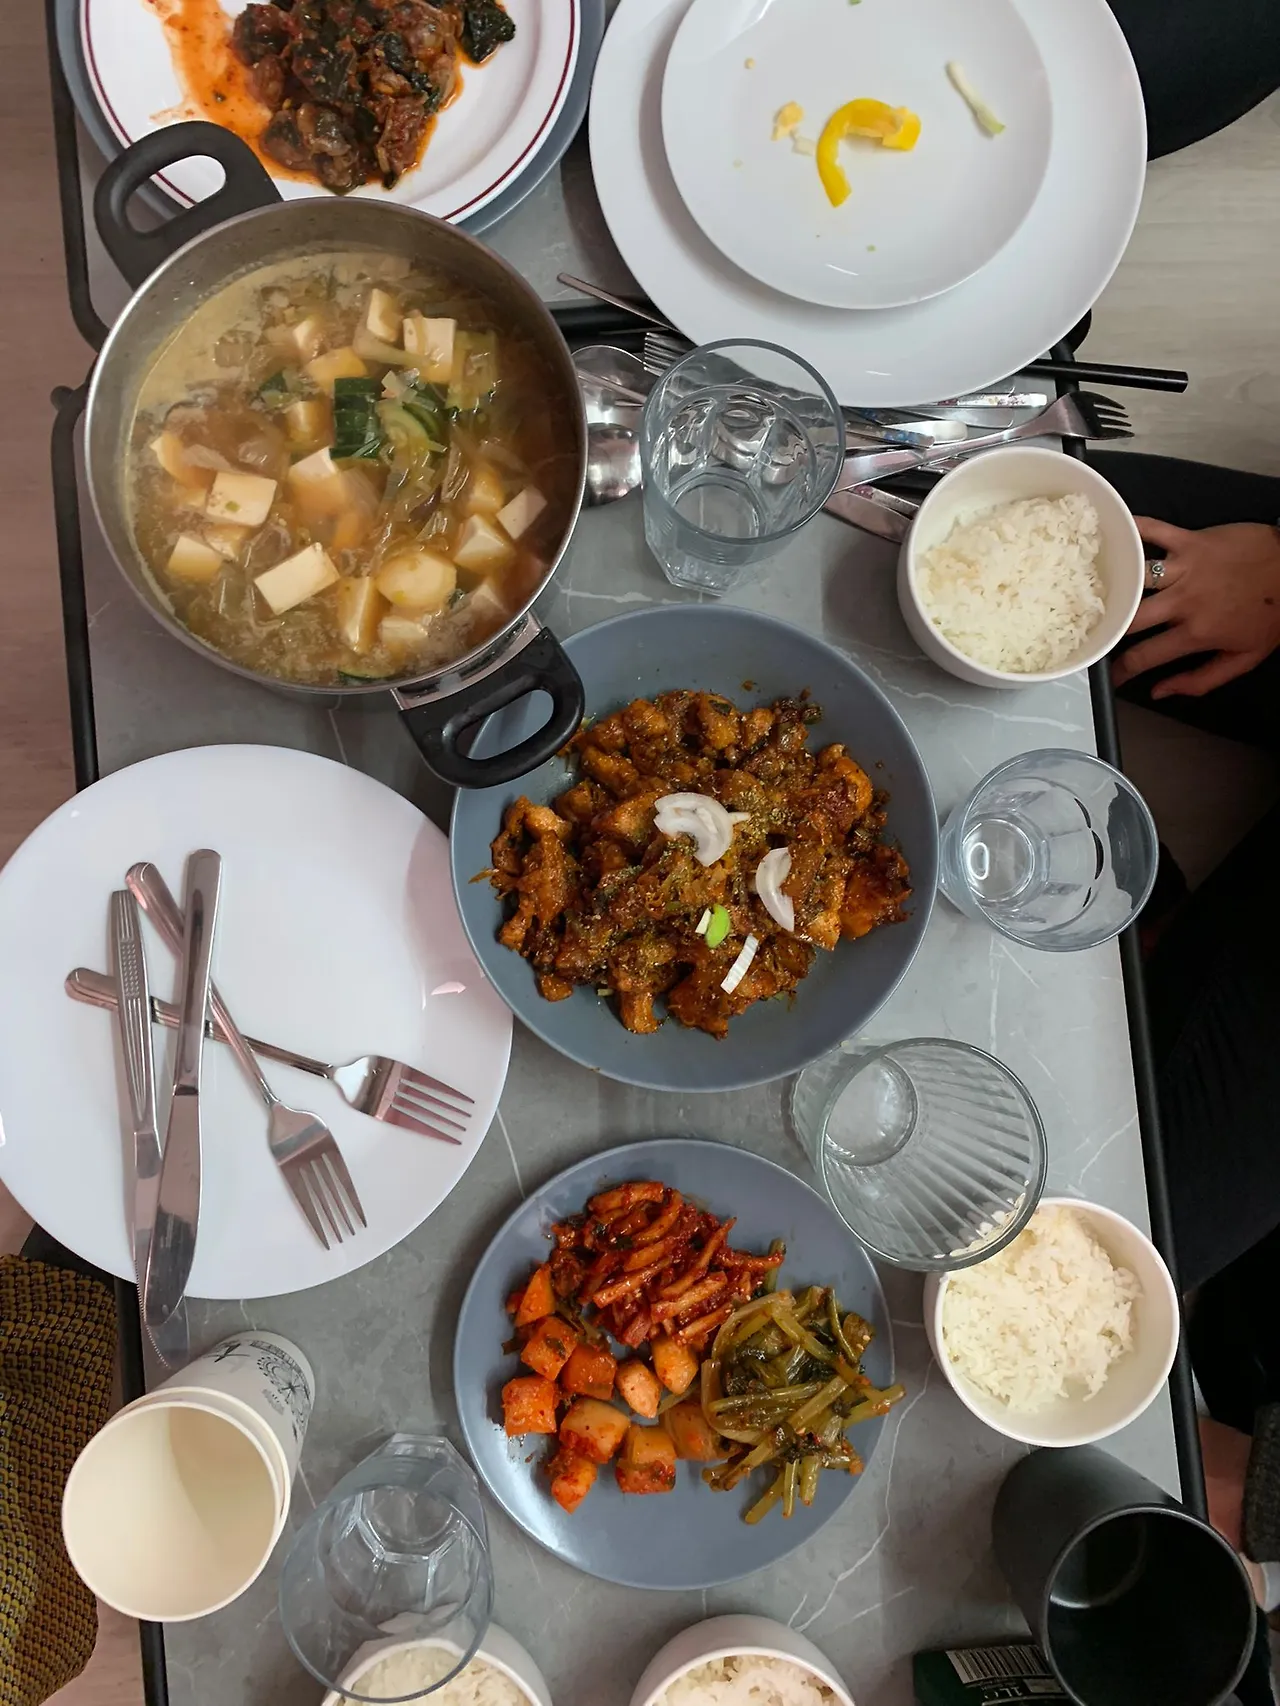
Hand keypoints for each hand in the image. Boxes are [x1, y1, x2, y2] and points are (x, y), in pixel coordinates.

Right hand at [1113, 519, 1279, 698]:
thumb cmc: (1271, 614)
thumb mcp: (1244, 659)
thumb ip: (1199, 680)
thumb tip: (1159, 692)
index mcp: (1196, 633)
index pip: (1145, 656)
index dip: (1119, 670)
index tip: (1107, 676)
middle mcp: (1185, 602)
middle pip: (1130, 617)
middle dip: (1107, 628)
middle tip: (1095, 632)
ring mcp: (1186, 568)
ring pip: (1134, 577)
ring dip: (1112, 583)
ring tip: (1094, 589)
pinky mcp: (1191, 541)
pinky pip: (1153, 530)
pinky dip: (1131, 529)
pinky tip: (1114, 535)